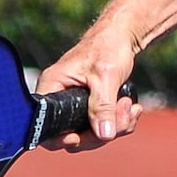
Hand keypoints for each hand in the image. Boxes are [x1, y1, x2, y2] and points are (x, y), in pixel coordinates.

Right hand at [33, 25, 143, 150]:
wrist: (123, 37)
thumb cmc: (108, 47)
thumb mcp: (105, 76)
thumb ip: (103, 106)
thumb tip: (103, 135)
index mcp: (52, 87)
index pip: (45, 126)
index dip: (61, 139)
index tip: (80, 136)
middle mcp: (59, 99)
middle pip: (72, 137)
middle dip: (101, 132)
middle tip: (123, 110)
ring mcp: (75, 106)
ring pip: (91, 135)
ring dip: (116, 126)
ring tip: (131, 106)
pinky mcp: (91, 109)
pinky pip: (103, 128)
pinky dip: (120, 122)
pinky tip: (132, 107)